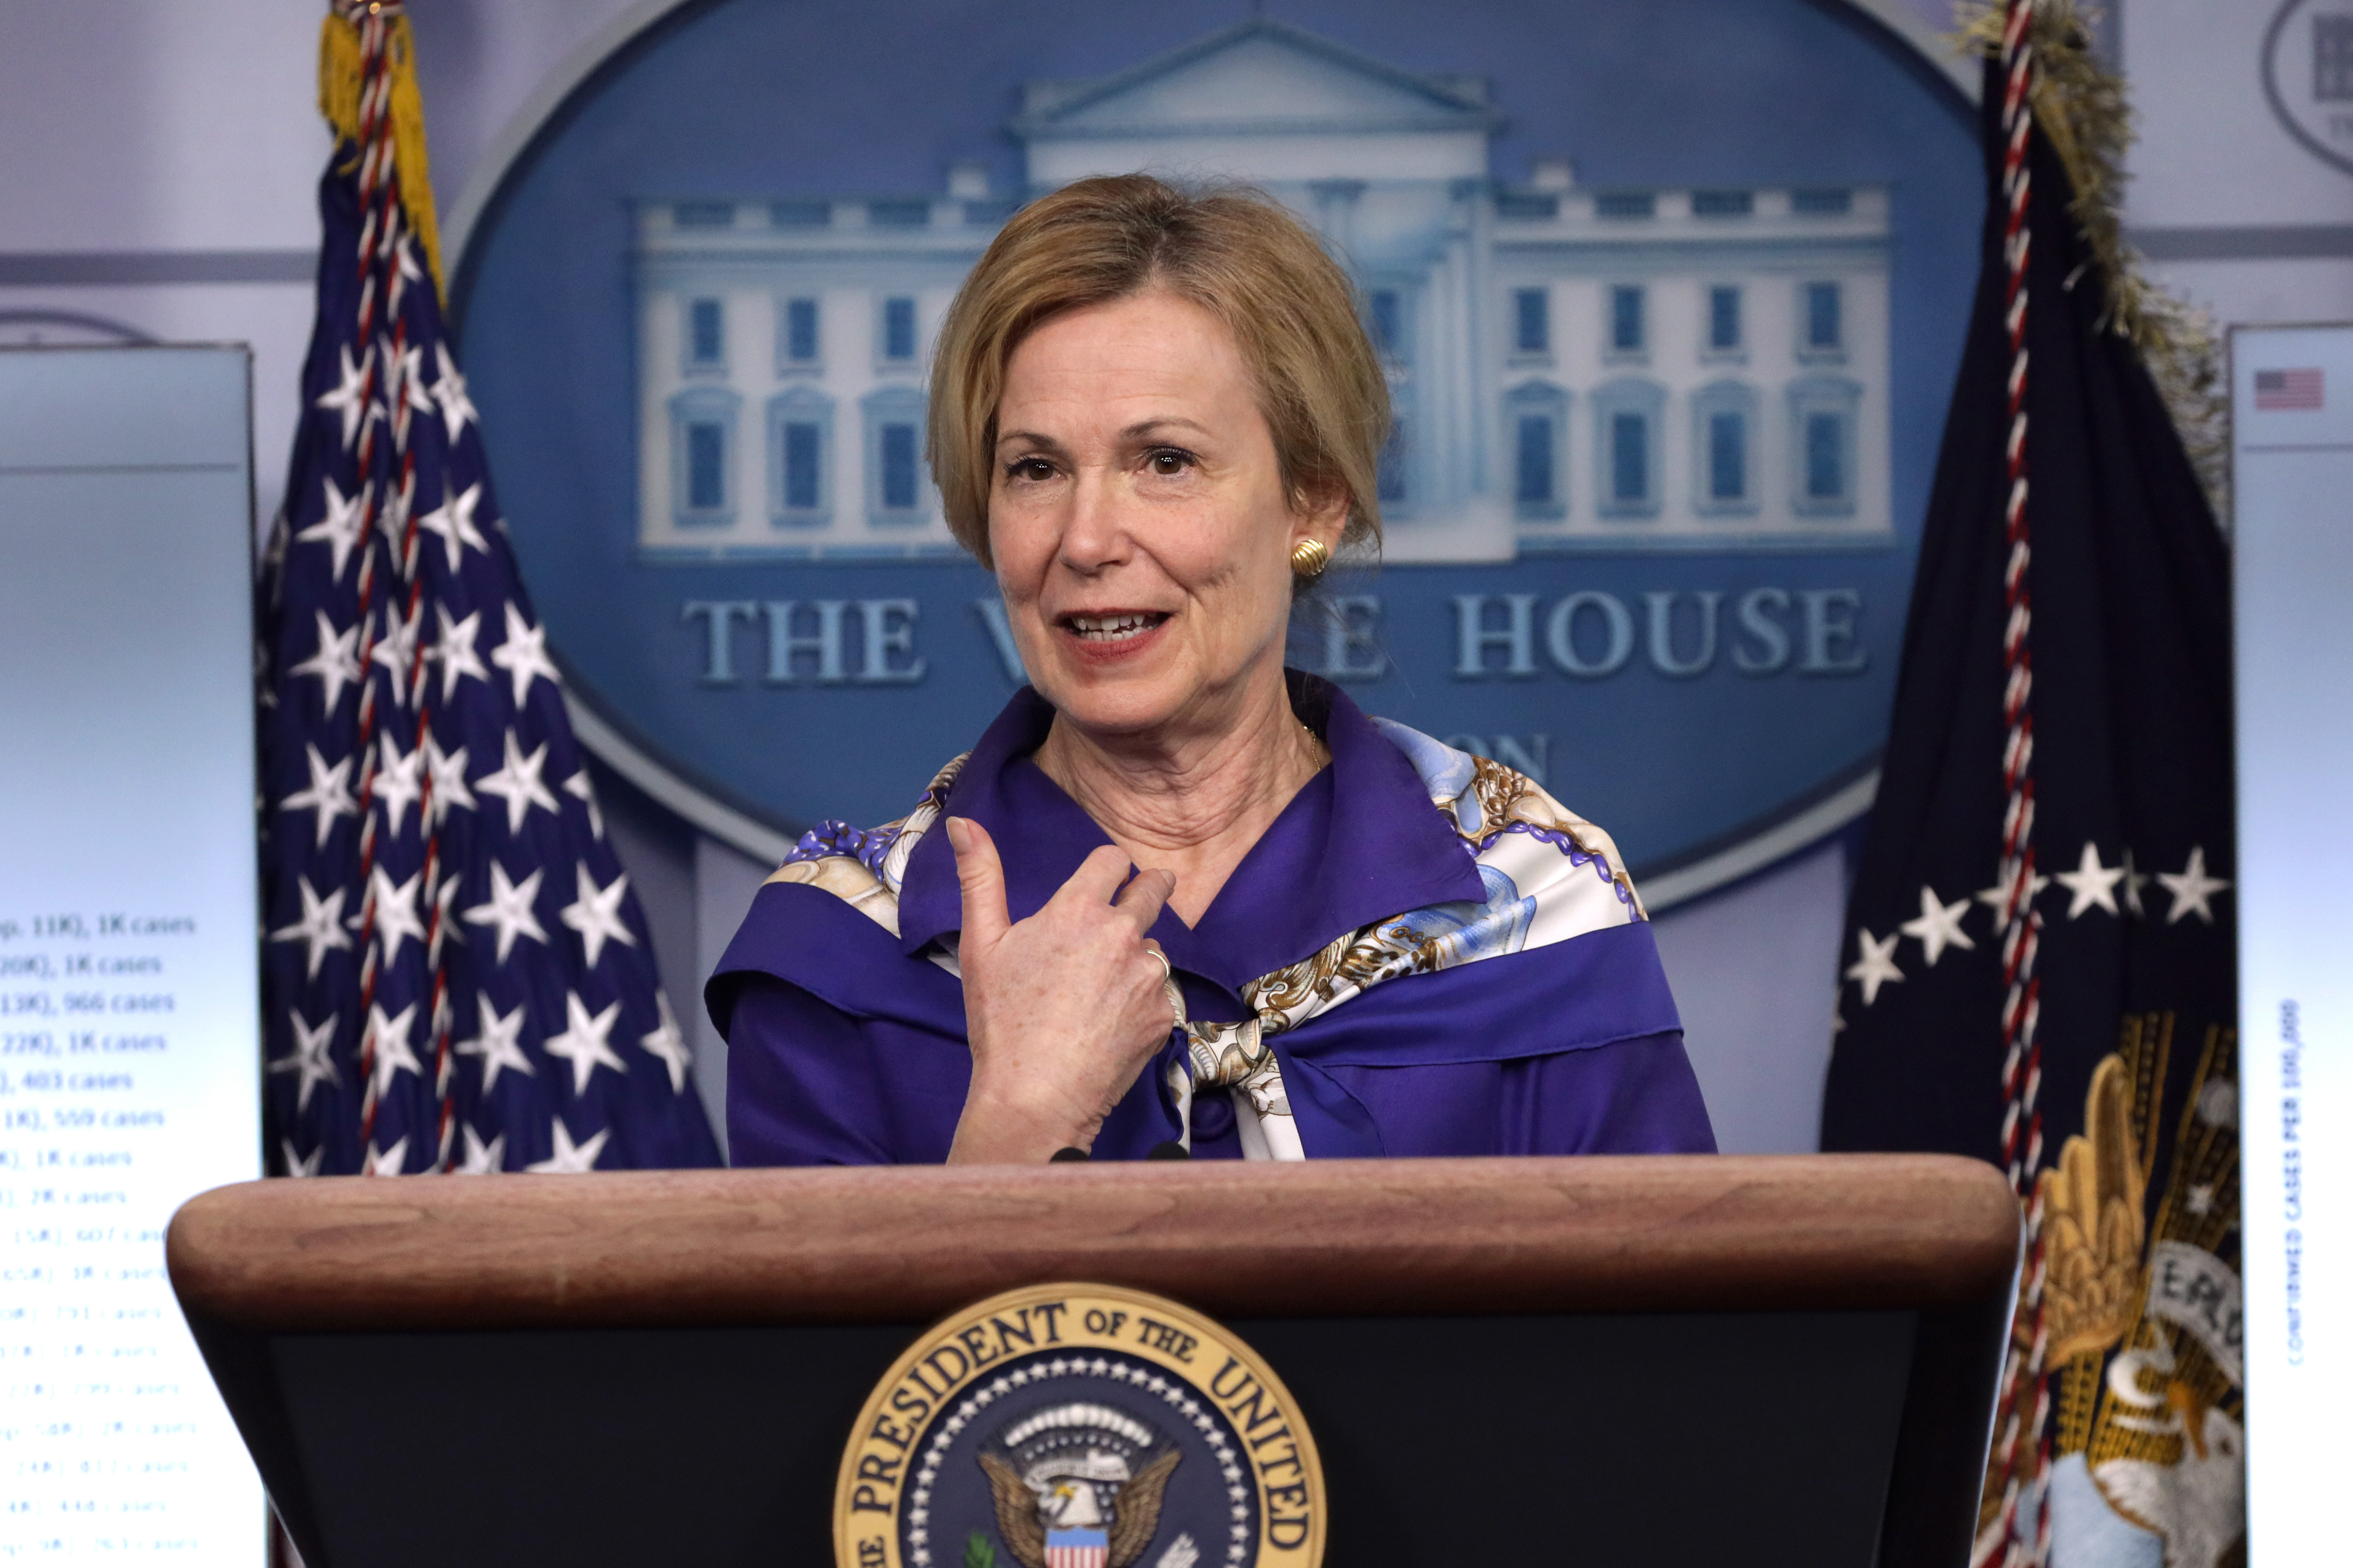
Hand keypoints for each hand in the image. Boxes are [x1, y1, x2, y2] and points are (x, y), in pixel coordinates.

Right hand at [943, 816, 1178, 1162]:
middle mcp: (1123, 934)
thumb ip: (979, 877)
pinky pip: (1158, 994)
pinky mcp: (1163, 1014)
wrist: (1036, 1095)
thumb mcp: (981, 944)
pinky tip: (1109, 1024)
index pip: (1113, 860)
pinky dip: (1140, 1002)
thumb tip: (962, 822)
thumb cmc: (1002, 1022)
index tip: (1107, 877)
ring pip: (1154, 949)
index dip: (1110, 866)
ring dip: (1137, 957)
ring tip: (1098, 991)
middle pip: (1154, 890)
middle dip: (1149, 889)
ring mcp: (1149, 976)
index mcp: (1078, 910)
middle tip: (1138, 900)